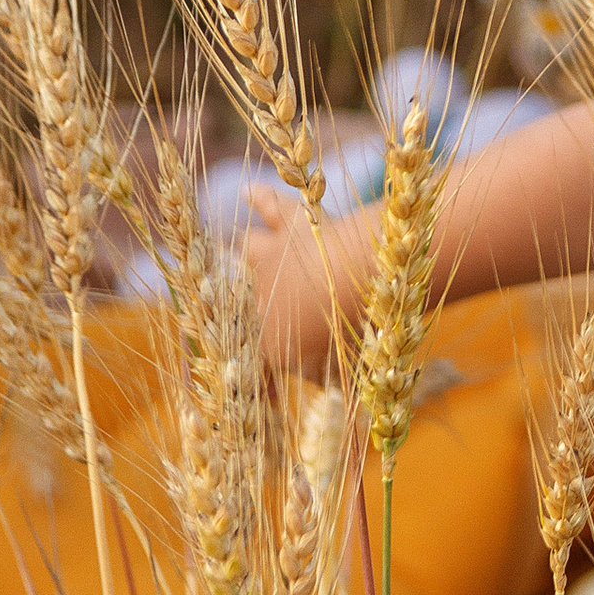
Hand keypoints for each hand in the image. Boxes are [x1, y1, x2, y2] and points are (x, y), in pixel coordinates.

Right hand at [241, 183, 352, 375]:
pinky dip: (259, 197)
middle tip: (239, 326)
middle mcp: (257, 295)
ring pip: (245, 250)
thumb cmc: (350, 329)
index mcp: (265, 338)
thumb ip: (320, 377)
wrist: (359, 273)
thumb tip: (320, 388)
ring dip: (244, 254)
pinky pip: (269, 204)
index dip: (253, 387)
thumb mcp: (338, 369)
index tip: (262, 401)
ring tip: (234, 254)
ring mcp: (273, 254)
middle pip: (238, 306)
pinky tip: (250, 193)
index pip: (249, 369)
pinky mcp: (294, 222)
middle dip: (236, 318)